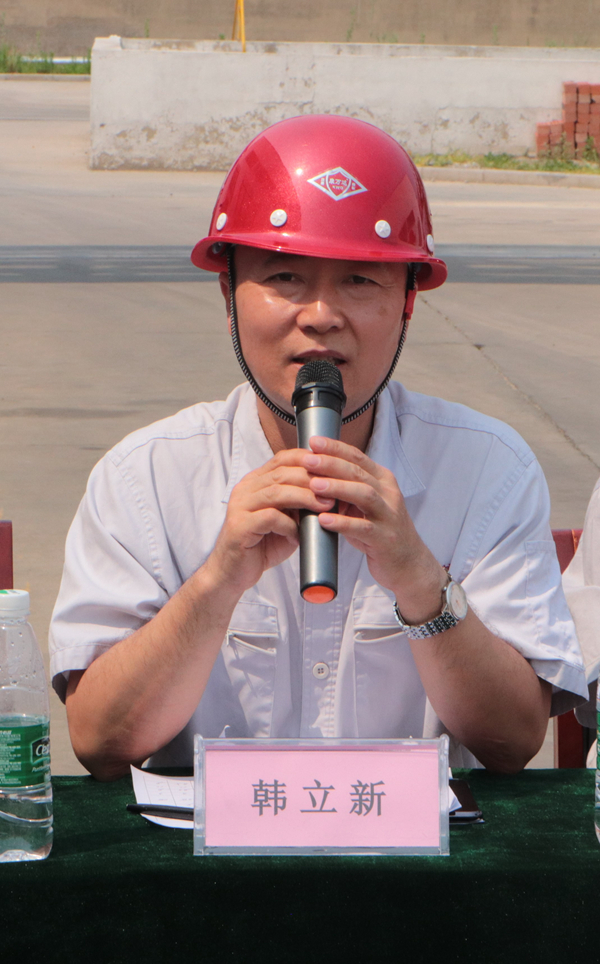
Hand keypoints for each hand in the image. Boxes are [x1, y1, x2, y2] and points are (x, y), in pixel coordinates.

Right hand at [203, 450, 335, 595]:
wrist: (232, 573)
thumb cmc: (262, 546)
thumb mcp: (287, 521)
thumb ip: (301, 506)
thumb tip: (333, 496)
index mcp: (256, 482)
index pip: (282, 459)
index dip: (308, 460)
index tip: (332, 469)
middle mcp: (245, 489)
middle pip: (282, 473)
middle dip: (312, 480)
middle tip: (335, 490)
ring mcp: (240, 506)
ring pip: (277, 492)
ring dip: (305, 498)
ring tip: (325, 507)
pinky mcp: (239, 526)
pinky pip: (270, 517)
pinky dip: (289, 525)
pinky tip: (299, 535)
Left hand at [303, 437, 446, 621]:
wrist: (408, 563)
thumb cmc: (379, 531)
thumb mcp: (364, 505)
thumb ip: (346, 489)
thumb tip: (313, 473)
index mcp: (382, 481)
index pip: (357, 457)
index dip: (335, 448)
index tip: (313, 441)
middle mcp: (388, 494)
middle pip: (359, 472)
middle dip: (331, 464)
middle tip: (308, 460)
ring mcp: (389, 516)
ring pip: (364, 494)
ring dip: (337, 488)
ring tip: (314, 485)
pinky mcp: (385, 539)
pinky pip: (363, 528)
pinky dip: (342, 522)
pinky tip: (324, 519)